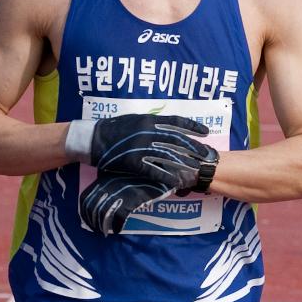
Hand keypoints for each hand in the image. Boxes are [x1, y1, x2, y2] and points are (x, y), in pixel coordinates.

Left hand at [78, 173, 171, 235]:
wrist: (164, 166)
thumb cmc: (144, 168)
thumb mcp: (125, 173)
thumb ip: (115, 182)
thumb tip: (106, 194)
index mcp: (105, 179)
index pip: (86, 198)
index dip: (84, 212)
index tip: (88, 219)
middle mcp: (110, 186)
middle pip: (91, 208)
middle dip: (92, 222)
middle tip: (96, 229)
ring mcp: (121, 193)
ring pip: (103, 214)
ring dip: (103, 226)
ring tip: (106, 232)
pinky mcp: (132, 199)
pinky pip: (120, 217)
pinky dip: (117, 226)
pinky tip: (119, 229)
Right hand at [90, 113, 216, 192]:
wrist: (93, 138)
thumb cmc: (113, 128)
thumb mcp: (134, 119)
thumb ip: (150, 122)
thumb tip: (167, 126)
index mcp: (148, 119)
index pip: (176, 122)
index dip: (193, 127)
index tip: (206, 131)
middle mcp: (148, 131)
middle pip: (177, 140)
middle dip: (194, 148)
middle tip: (208, 155)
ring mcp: (141, 147)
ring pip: (169, 156)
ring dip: (184, 164)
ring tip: (197, 170)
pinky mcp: (133, 161)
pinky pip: (154, 170)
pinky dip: (167, 176)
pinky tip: (177, 182)